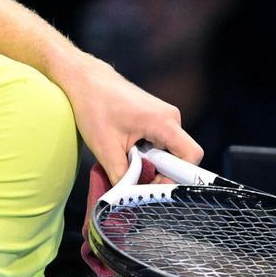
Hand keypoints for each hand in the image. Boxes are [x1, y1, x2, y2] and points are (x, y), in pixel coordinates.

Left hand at [62, 51, 201, 182]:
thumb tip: (128, 197)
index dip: (177, 177)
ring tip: (124, 159)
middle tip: (134, 177)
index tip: (153, 184)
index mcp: (164, 122)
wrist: (84, 79)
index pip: (191, 156)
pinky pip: (159, 143)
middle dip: (159, 171)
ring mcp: (164, 116)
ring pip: (167, 151)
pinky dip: (145, 152)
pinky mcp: (155, 118)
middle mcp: (170, 118)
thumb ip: (122, 175)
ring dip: (149, 162)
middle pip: (179, 157)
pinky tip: (125, 149)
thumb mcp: (105, 147)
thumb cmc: (93, 105)